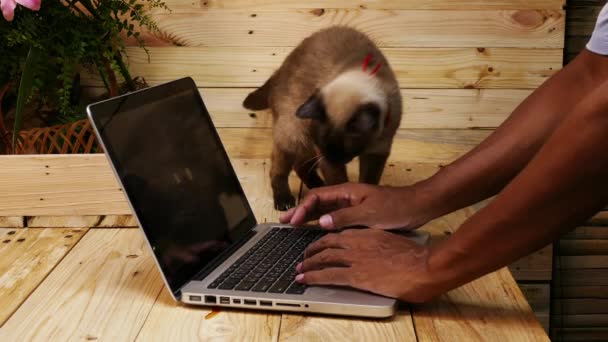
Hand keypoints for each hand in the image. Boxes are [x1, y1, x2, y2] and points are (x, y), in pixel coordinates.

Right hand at [280, 182, 433, 229]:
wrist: (418, 207)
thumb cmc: (397, 208)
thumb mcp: (369, 215)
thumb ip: (344, 218)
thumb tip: (320, 221)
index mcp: (347, 191)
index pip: (316, 196)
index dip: (302, 208)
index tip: (292, 220)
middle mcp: (347, 196)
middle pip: (317, 201)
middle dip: (299, 210)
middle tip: (283, 221)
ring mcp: (352, 204)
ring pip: (324, 209)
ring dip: (308, 216)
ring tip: (293, 224)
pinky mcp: (358, 213)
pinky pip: (334, 216)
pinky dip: (322, 221)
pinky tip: (317, 229)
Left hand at [294, 229, 438, 302]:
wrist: (425, 265)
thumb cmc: (416, 257)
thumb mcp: (393, 242)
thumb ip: (378, 244)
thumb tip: (374, 250)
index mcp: (366, 233)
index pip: (339, 233)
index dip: (325, 240)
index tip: (319, 245)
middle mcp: (357, 242)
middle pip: (327, 243)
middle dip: (312, 251)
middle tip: (305, 257)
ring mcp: (355, 258)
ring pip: (323, 258)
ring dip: (308, 264)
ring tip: (300, 269)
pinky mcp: (356, 275)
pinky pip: (328, 275)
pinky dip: (313, 276)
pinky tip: (305, 279)